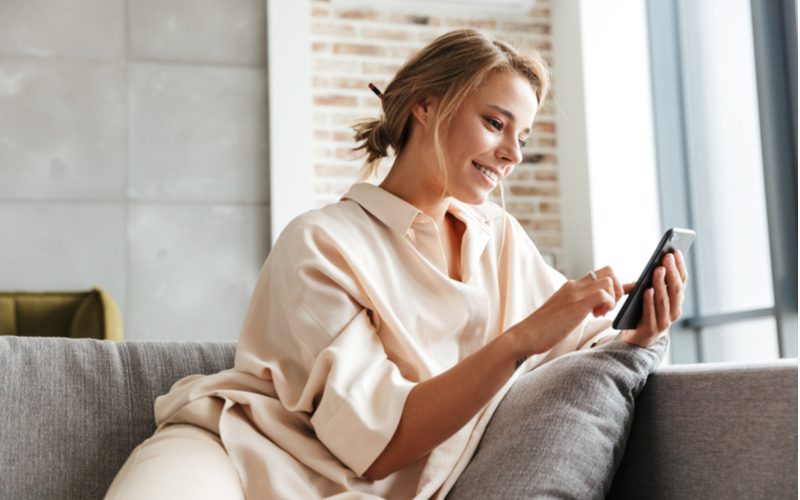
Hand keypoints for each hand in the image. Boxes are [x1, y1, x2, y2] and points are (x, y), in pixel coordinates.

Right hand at [510, 266, 624, 356]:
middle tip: (608, 308)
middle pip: (609, 271)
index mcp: (571, 287)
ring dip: (613, 297)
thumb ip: (577, 306)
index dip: (614, 286)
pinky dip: (608, 304)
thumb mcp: (563, 312)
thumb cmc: (543, 329)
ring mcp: (575, 292)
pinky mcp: (577, 303)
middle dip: (617, 289)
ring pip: (609, 280)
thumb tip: (591, 309)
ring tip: (599, 313)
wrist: (525, 335)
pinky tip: (596, 316)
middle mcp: (574, 285)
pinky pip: (604, 294)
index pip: (600, 275)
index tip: (616, 300)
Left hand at [620, 250, 688, 346]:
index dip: (679, 266)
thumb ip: (656, 282)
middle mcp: (674, 311)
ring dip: (661, 284)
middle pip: (675, 290)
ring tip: (657, 269)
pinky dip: (649, 301)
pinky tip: (646, 290)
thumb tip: (657, 262)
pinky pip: (650, 313)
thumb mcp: (653, 294)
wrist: (637, 337)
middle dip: (672, 272)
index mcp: (677, 301)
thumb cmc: (645, 310)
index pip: (682, 281)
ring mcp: (664, 322)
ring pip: (664, 300)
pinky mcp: (650, 329)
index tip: (675, 251)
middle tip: (666, 257)